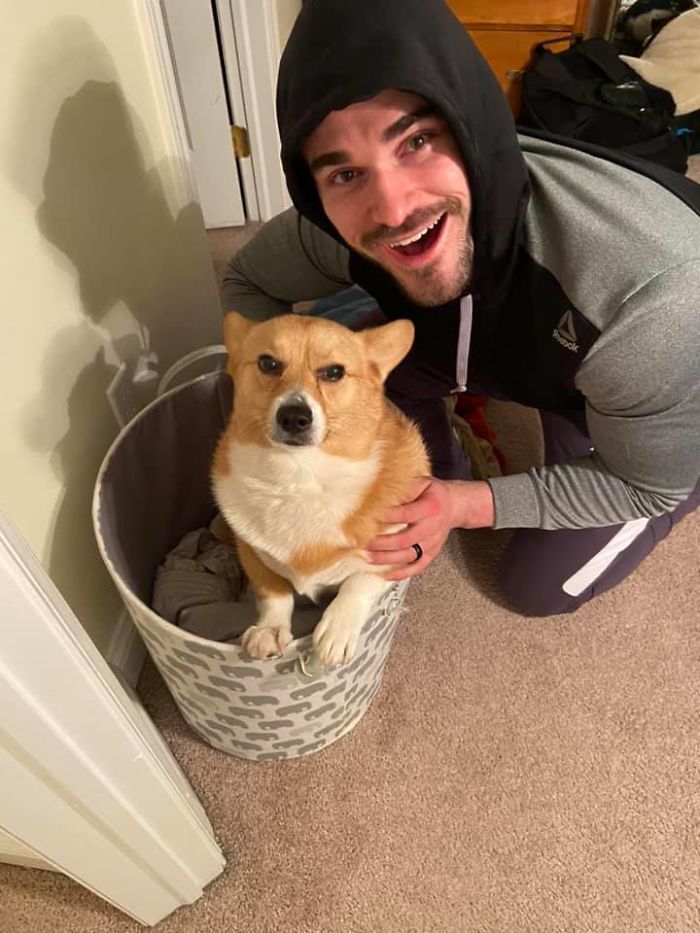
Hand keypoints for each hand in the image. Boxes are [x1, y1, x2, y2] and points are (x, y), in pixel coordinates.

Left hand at [366, 477, 494, 579]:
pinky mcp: (431, 554)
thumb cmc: (434, 494)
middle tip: (363, 542)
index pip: (405, 514)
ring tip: (368, 557)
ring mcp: (432, 543)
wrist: (454, 506)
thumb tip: (381, 493)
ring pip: (408, 555)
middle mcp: (432, 527)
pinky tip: (386, 574)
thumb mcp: (422, 482)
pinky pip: (417, 567)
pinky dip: (401, 573)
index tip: (367, 517)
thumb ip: (405, 488)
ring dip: (386, 559)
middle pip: (404, 539)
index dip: (385, 517)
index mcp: (430, 507)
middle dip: (381, 543)